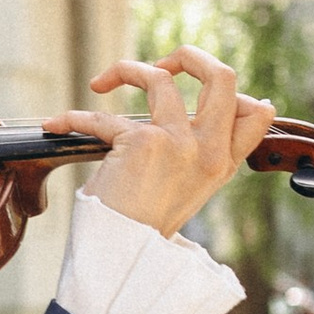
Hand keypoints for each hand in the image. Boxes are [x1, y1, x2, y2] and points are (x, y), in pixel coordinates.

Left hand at [45, 44, 275, 237]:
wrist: (126, 257)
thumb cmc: (146, 226)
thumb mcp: (187, 189)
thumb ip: (196, 153)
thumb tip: (191, 116)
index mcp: (222, 163)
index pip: (256, 112)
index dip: (236, 88)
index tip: (203, 86)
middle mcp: (208, 150)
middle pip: (222, 76)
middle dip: (190, 56)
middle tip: (164, 62)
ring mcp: (179, 142)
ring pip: (159, 76)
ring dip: (125, 69)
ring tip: (104, 81)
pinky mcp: (142, 142)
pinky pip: (101, 117)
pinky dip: (73, 118)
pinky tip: (57, 125)